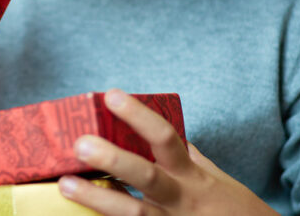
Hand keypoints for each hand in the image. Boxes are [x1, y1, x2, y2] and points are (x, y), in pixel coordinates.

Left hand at [58, 89, 277, 215]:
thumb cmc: (233, 207)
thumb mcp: (214, 177)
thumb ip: (186, 156)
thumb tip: (163, 132)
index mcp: (192, 175)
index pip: (165, 138)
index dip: (138, 116)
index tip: (111, 95)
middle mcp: (181, 199)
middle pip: (146, 177)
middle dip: (112, 159)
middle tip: (79, 144)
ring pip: (133, 214)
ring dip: (97, 199)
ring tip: (66, 185)